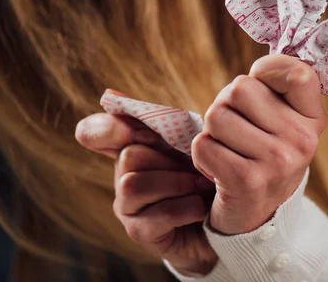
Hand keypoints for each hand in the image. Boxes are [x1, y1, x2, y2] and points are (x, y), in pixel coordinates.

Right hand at [75, 108, 217, 275]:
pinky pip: (155, 214)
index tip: (132, 130)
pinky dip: (186, 208)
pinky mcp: (139, 232)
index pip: (93, 132)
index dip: (104, 128)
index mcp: (133, 146)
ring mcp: (128, 207)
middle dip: (169, 160)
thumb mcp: (193, 141)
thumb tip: (111, 94)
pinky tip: (201, 207)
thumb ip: (163, 120)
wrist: (233, 220)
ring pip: (133, 185)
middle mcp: (123, 175)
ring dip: (177, 183)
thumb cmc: (211, 172)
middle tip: (198, 168)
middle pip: (128, 155)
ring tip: (202, 187)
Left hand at [192, 54, 326, 234]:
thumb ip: (279, 88)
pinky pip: (203, 145)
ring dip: (212, 131)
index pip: (296, 71)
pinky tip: (218, 167)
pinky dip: (202, 154)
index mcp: (313, 120)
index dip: (267, 70)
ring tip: (229, 148)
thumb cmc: (264, 155)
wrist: (258, 216)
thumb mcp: (285, 123)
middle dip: (226, 104)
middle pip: (239, 89)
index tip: (261, 88)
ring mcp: (277, 162)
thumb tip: (263, 63)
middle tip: (236, 128)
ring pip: (217, 115)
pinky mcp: (246, 181)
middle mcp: (301, 140)